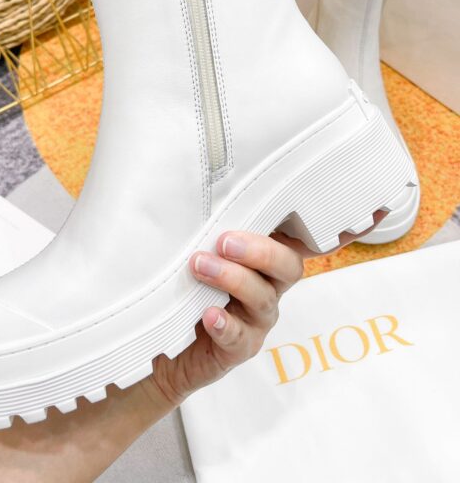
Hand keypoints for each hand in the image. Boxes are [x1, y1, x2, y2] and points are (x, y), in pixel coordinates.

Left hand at [146, 210, 387, 407]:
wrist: (161, 342)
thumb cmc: (187, 284)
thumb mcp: (201, 248)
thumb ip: (214, 225)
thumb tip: (205, 187)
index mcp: (267, 258)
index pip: (308, 240)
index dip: (341, 229)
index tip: (373, 210)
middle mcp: (270, 287)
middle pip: (288, 267)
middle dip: (260, 251)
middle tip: (226, 241)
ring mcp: (258, 319)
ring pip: (263, 297)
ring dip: (233, 279)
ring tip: (202, 267)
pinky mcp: (237, 347)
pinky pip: (239, 336)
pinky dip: (225, 323)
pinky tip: (210, 314)